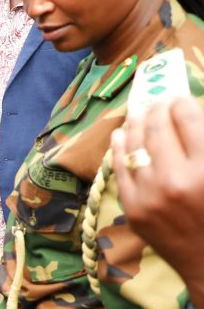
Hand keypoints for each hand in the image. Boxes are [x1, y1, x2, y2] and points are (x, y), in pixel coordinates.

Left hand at [112, 98, 203, 308]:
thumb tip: (189, 113)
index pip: (188, 118)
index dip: (181, 102)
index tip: (179, 98)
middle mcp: (176, 180)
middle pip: (158, 128)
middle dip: (158, 108)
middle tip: (158, 100)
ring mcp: (150, 196)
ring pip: (135, 145)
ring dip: (137, 123)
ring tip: (139, 112)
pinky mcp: (133, 209)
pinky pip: (120, 170)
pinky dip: (119, 148)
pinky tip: (121, 134)